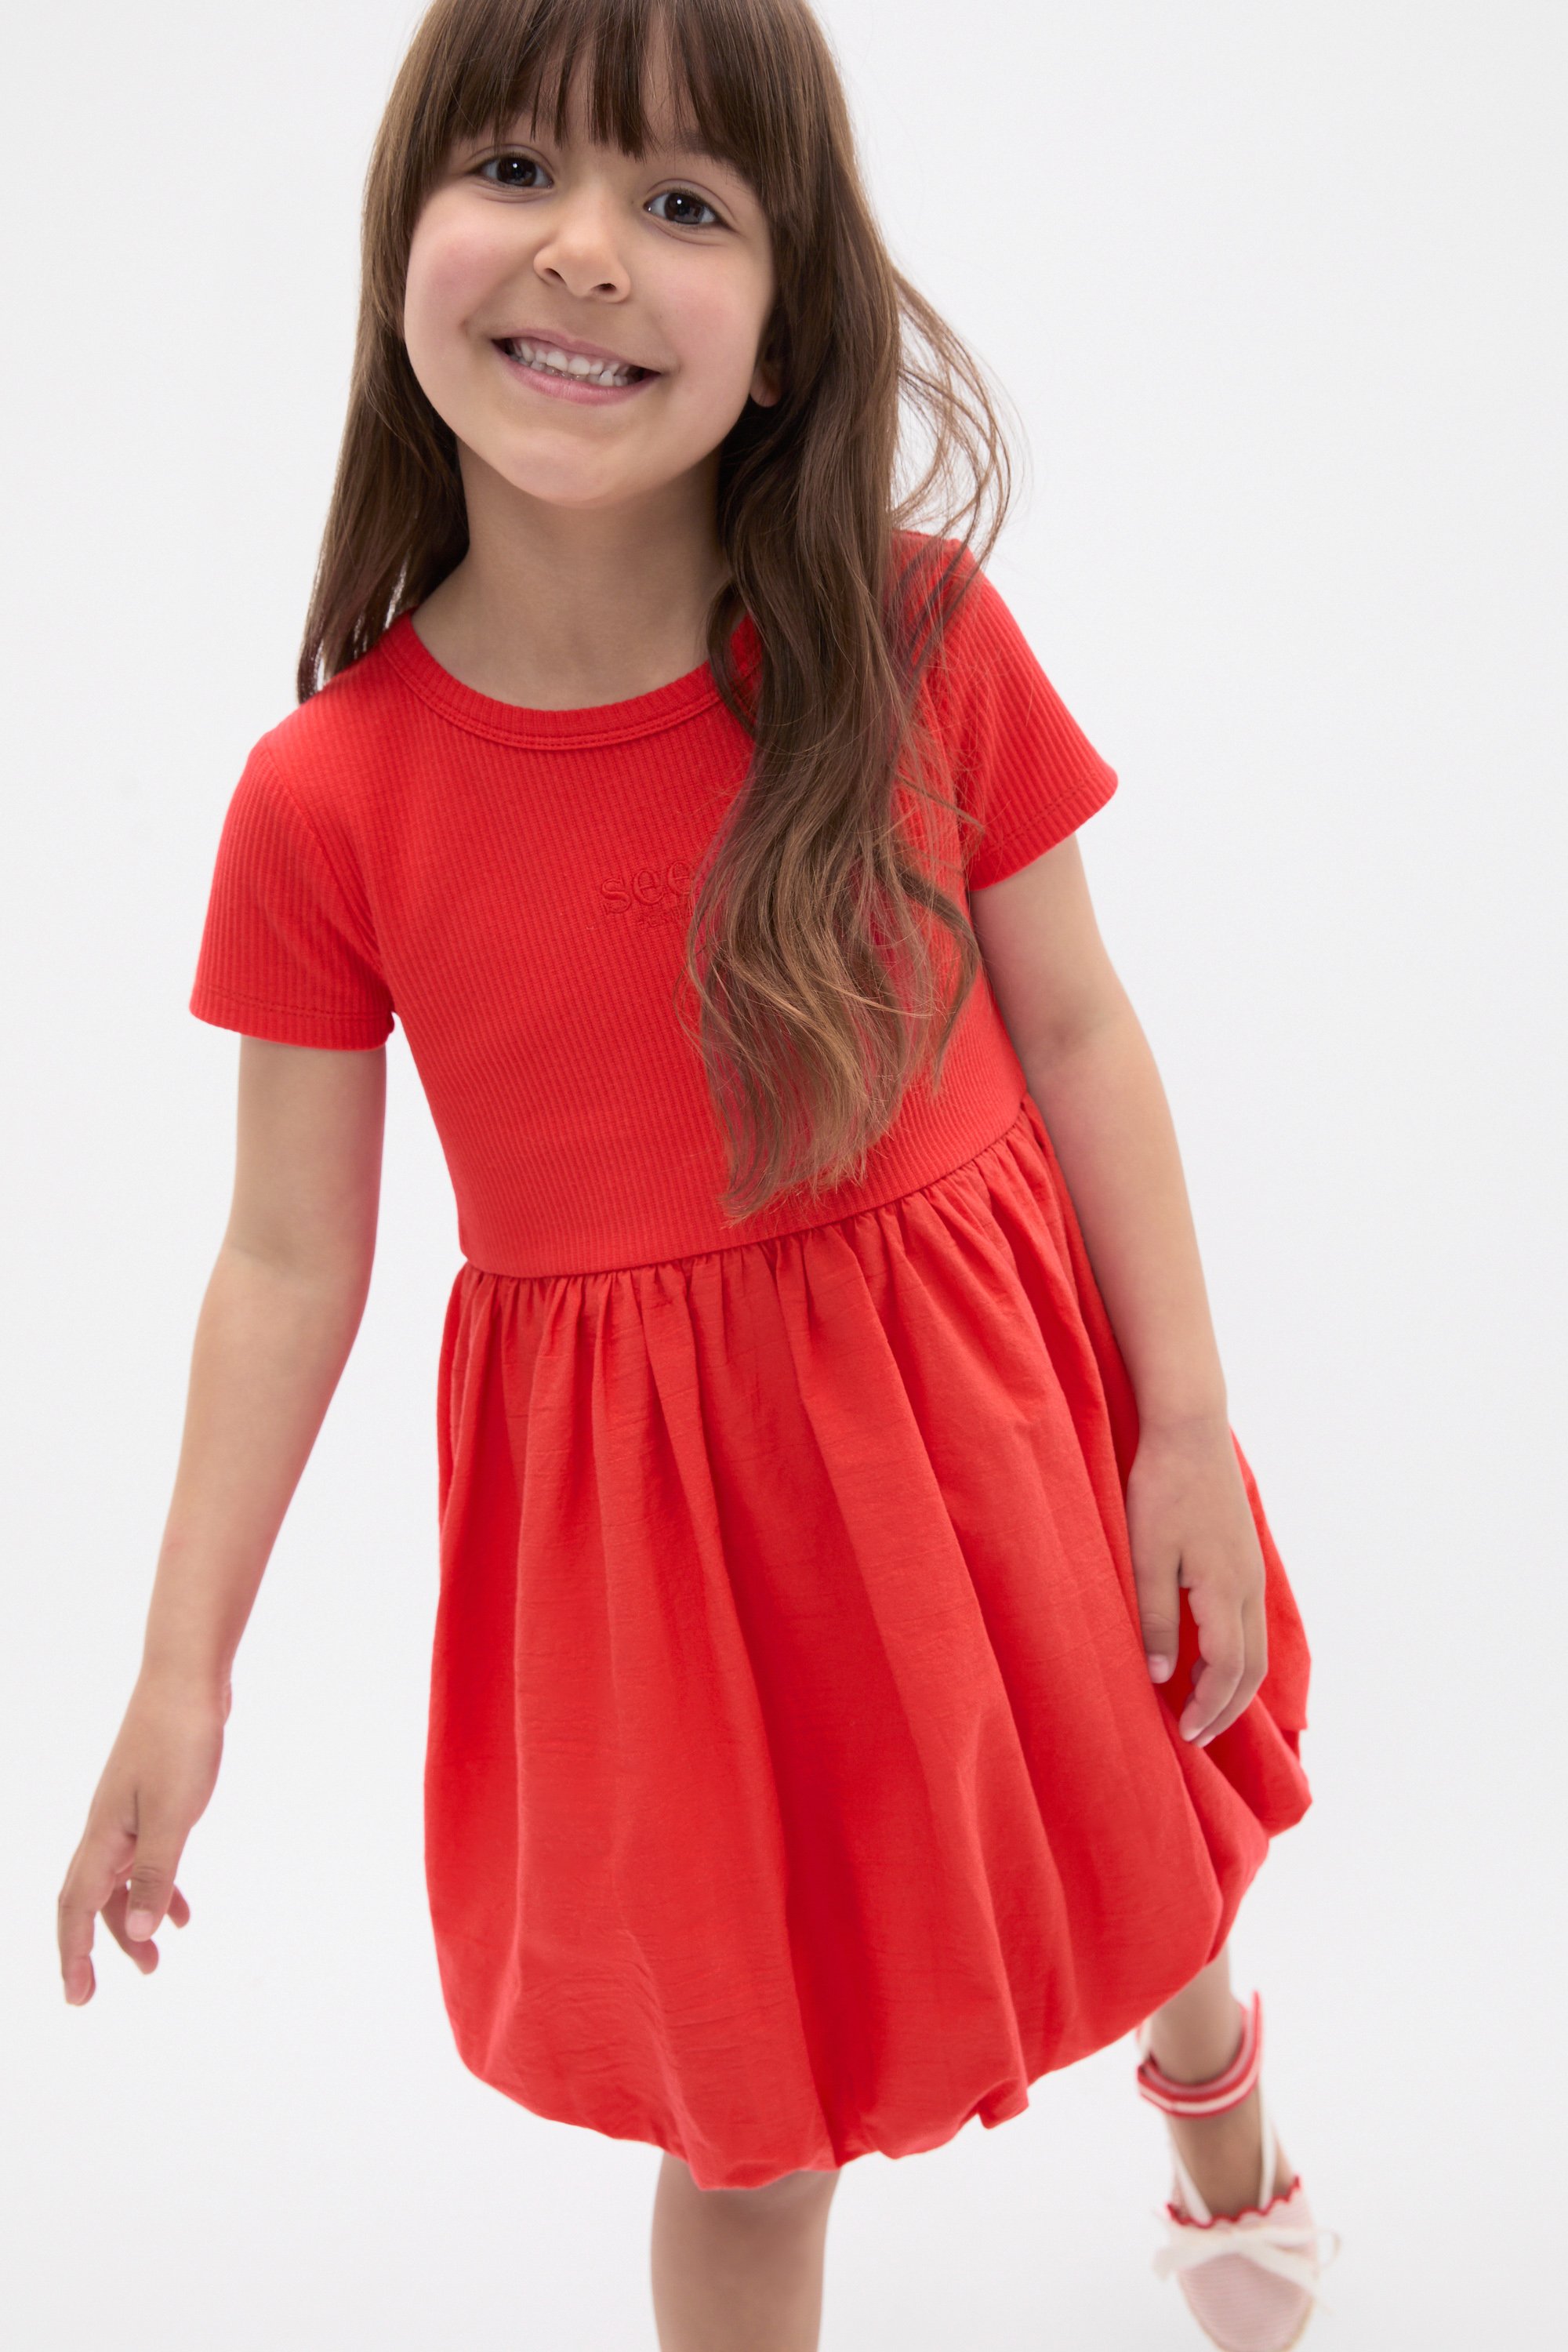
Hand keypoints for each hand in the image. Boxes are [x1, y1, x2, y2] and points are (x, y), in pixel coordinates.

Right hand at [57, 1671, 227, 2004]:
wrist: (188, 1679)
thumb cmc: (179, 1740)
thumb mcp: (174, 1816)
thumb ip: (156, 1873)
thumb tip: (139, 1934)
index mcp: (104, 1836)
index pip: (76, 1908)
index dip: (74, 1954)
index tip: (77, 1997)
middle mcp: (107, 1828)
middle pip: (90, 1899)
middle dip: (96, 1946)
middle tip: (109, 1988)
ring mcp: (127, 1812)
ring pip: (119, 1880)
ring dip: (133, 1920)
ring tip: (155, 1959)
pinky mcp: (151, 1797)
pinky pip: (144, 1857)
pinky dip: (157, 1885)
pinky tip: (180, 1907)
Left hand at [1124, 1418, 1267, 1746]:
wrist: (1189, 1427)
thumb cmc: (1161, 1489)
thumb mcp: (1146, 1556)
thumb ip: (1154, 1618)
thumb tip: (1161, 1677)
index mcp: (1225, 1591)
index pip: (1226, 1671)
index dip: (1207, 1708)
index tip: (1184, 1735)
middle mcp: (1248, 1586)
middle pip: (1251, 1667)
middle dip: (1227, 1708)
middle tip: (1196, 1735)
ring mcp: (1250, 1570)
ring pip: (1255, 1645)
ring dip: (1232, 1682)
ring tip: (1199, 1704)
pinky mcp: (1243, 1556)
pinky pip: (1248, 1621)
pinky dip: (1234, 1652)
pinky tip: (1206, 1654)